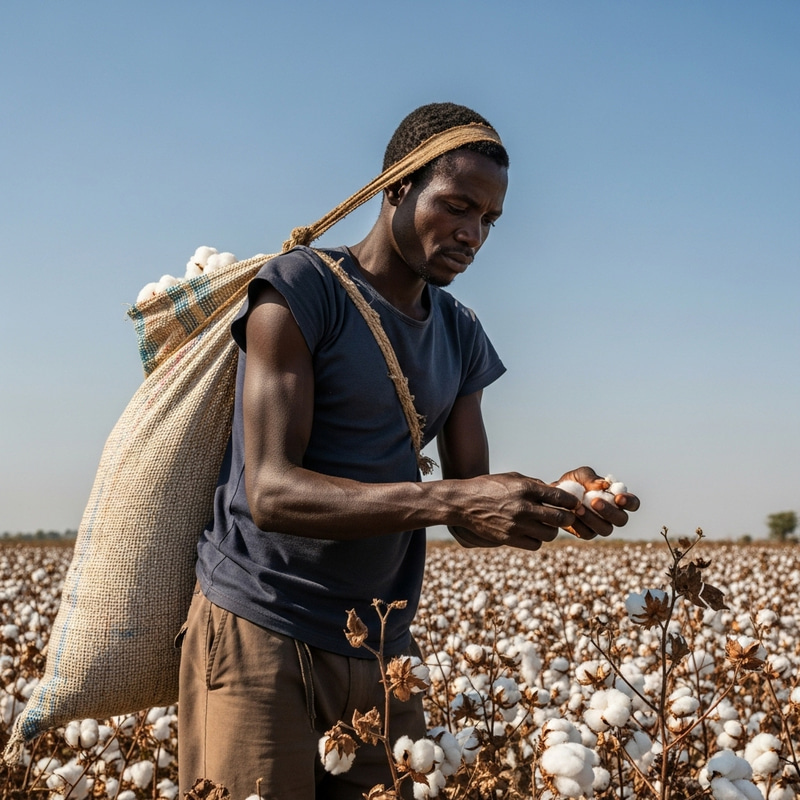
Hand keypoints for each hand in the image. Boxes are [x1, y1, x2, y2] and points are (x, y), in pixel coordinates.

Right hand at [453, 472, 582, 551]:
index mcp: (525, 489)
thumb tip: (557, 493)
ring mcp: (516, 525)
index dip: (572, 502)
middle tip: (567, 517)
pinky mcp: (509, 539)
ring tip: (547, 525)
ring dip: (552, 530)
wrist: (464, 503)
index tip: (575, 504)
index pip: (559, 498)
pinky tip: (533, 532)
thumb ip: (535, 485)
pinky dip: (538, 540)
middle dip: (567, 518)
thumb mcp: (512, 478)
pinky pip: (535, 544)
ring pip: (549, 534)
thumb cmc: (489, 487)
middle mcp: (523, 507)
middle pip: (559, 518)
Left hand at [555, 466, 639, 539]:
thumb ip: (591, 478)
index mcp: (617, 498)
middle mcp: (613, 514)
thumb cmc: (573, 482)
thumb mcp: (580, 475)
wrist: (554, 494)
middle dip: (609, 512)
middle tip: (594, 502)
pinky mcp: (587, 533)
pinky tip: (571, 515)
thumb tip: (603, 485)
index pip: (633, 503)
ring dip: (593, 519)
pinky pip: (587, 533)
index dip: (629, 502)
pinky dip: (579, 524)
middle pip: (622, 520)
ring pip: (605, 529)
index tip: (618, 497)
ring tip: (578, 508)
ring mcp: (601, 525)